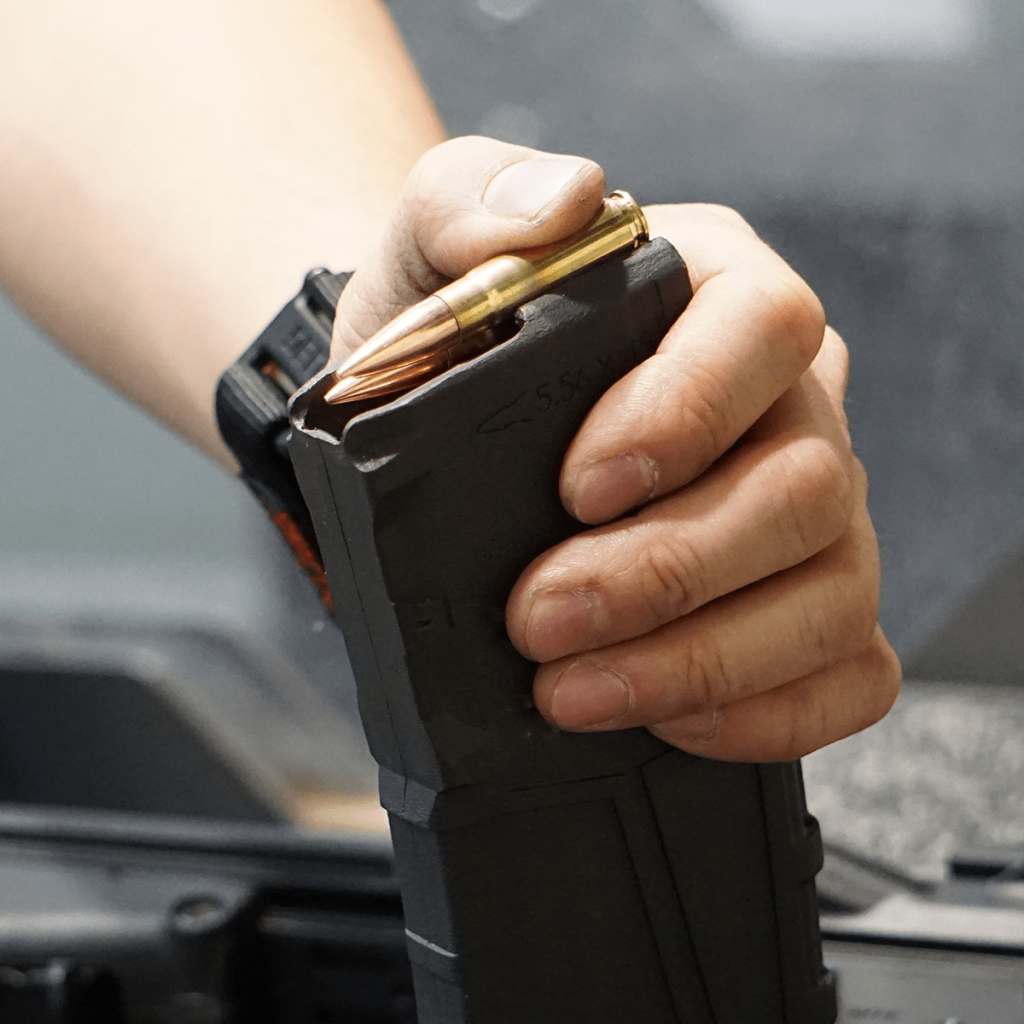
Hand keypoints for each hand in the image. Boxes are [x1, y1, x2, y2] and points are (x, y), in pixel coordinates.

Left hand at [333, 136, 900, 762]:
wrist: (436, 417)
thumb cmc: (449, 329)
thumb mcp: (431, 243)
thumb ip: (476, 201)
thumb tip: (564, 200)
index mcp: (716, 291)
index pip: (762, 330)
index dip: (689, 414)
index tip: (576, 491)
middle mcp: (785, 401)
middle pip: (804, 486)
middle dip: (665, 573)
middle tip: (537, 621)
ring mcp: (807, 510)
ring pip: (834, 592)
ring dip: (703, 660)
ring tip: (573, 692)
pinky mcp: (798, 601)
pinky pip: (848, 667)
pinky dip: (770, 711)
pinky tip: (669, 718)